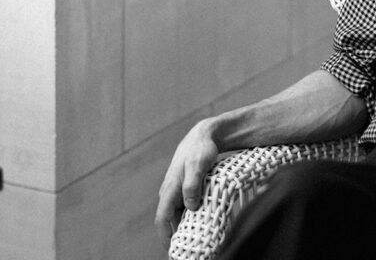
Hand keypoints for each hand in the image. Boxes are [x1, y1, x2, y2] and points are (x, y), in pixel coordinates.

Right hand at [155, 119, 219, 245]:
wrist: (203, 136)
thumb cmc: (200, 149)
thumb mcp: (198, 165)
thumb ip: (192, 185)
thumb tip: (190, 207)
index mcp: (170, 189)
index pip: (162, 219)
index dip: (165, 237)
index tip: (173, 251)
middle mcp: (170, 192)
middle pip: (169, 221)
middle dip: (177, 236)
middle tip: (190, 248)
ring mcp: (176, 191)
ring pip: (178, 215)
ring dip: (185, 226)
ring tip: (198, 238)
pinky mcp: (184, 189)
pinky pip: (184, 208)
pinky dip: (190, 216)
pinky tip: (201, 222)